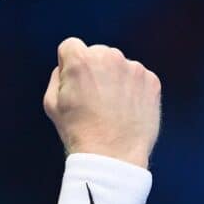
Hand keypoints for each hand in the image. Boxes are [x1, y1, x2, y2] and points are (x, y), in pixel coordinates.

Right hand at [43, 37, 161, 168]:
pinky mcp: (151, 81)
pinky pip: (139, 78)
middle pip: (98, 53)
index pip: (71, 46)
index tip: (75, 82)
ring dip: (116, 78)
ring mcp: (133, 68)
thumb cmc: (79, 132)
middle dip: (95, 69)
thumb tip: (67, 68)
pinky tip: (128, 110)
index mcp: (81, 60)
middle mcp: (109, 57)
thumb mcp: (51, 103)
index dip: (70, 64)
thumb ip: (57, 76)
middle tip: (95, 98)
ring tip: (113, 107)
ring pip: (120, 65)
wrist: (112, 156)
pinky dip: (134, 90)